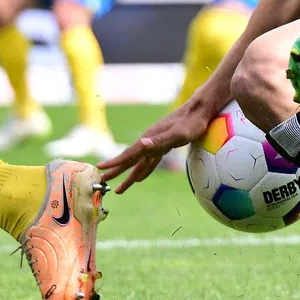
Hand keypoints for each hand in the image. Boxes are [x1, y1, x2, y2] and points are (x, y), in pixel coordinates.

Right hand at [98, 92, 224, 193]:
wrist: (199, 111)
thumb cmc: (191, 123)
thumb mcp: (177, 134)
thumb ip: (160, 140)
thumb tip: (141, 144)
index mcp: (149, 139)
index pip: (128, 154)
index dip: (114, 163)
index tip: (100, 169)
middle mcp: (149, 142)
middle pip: (129, 160)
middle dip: (116, 171)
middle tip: (102, 181)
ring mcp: (155, 144)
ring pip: (138, 163)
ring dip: (129, 175)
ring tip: (119, 188)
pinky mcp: (164, 146)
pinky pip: (149, 161)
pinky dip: (143, 170)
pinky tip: (140, 177)